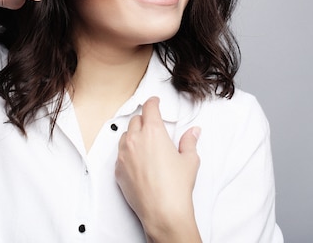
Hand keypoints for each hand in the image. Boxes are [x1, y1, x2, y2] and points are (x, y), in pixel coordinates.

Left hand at [115, 97, 201, 242]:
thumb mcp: (189, 160)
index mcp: (153, 132)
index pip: (149, 108)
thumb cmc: (177, 186)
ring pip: (125, 136)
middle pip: (136, 120)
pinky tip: (137, 161)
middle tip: (152, 125)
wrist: (163, 211)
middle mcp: (135, 140)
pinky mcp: (118, 169)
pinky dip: (127, 153)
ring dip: (133, 135)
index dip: (152, 102)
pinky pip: (119, 154)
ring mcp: (123, 155)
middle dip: (144, 120)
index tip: (154, 101)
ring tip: (144, 143)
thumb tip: (193, 132)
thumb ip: (190, 141)